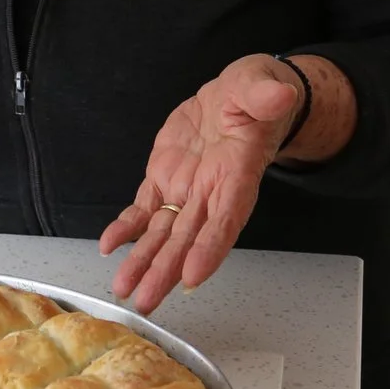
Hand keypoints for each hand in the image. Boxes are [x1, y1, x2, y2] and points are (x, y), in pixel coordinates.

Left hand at [99, 54, 303, 313]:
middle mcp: (210, 192)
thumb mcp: (261, 87)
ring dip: (143, 262)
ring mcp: (185, 189)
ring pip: (162, 233)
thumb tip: (281, 95)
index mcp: (237, 175)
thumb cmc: (254, 96)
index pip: (225, 220)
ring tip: (125, 289)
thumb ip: (265, 96)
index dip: (210, 248)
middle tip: (146, 302)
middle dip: (165, 271)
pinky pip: (143, 208)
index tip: (192, 276)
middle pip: (188, 239)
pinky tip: (108, 247)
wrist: (235, 97)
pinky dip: (126, 227)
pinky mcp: (163, 178)